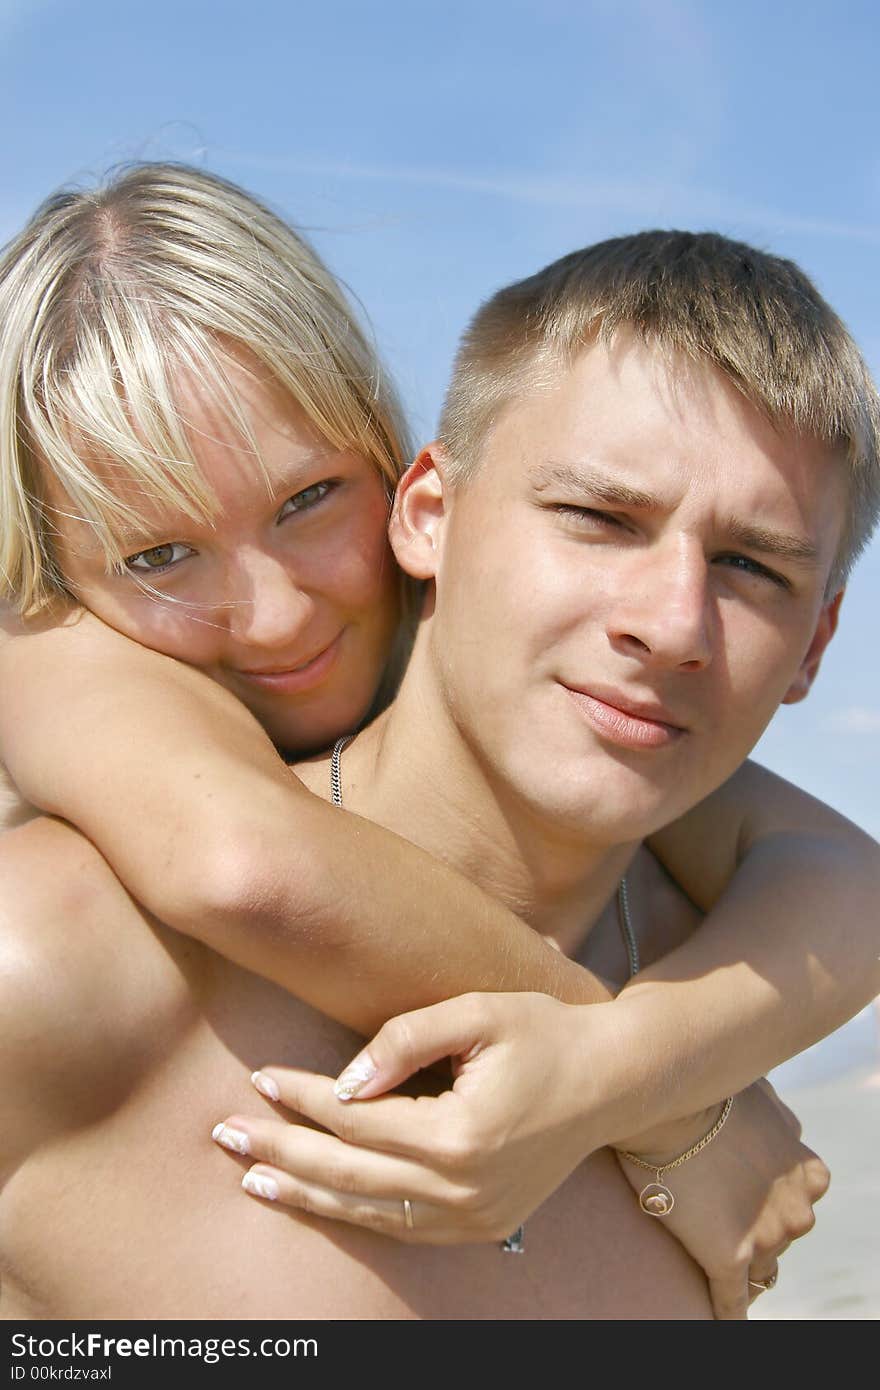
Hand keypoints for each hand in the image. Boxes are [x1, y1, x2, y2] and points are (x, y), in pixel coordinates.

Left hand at [211, 991, 614, 1243]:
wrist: (614, 1080)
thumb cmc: (544, 1032)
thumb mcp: (478, 1012)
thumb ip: (406, 1039)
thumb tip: (344, 1083)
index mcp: (462, 1135)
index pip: (357, 1122)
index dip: (303, 1099)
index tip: (259, 1078)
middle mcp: (465, 1189)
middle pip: (350, 1174)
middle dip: (283, 1153)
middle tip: (225, 1135)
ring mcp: (476, 1217)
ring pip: (370, 1212)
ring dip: (308, 1193)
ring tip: (253, 1177)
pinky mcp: (485, 1226)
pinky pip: (403, 1228)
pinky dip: (354, 1212)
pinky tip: (318, 1196)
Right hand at [615, 1079, 829, 1319]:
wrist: (669, 1103)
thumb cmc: (709, 1090)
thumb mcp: (763, 1095)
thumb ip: (779, 1120)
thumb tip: (784, 1128)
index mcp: (807, 1171)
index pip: (799, 1203)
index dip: (772, 1202)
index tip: (747, 1198)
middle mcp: (796, 1209)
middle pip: (782, 1238)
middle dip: (757, 1231)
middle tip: (718, 1215)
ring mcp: (765, 1237)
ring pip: (760, 1269)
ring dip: (741, 1265)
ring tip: (711, 1256)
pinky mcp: (728, 1259)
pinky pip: (732, 1301)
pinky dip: (729, 1313)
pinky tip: (720, 1319)